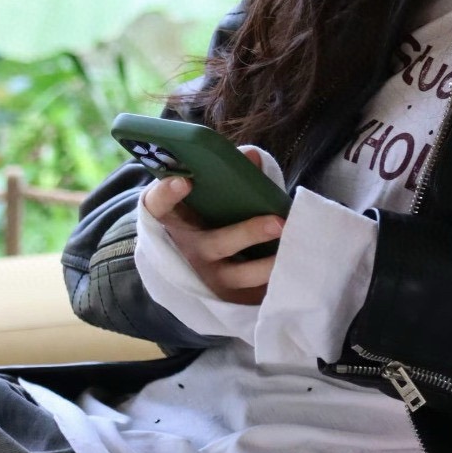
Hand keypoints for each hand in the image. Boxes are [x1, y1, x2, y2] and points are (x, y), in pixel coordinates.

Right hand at [141, 149, 285, 305]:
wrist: (182, 264)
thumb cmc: (194, 217)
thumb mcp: (195, 197)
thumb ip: (219, 175)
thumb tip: (252, 156)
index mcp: (172, 221)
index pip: (157, 205)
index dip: (167, 194)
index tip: (185, 181)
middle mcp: (189, 250)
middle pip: (216, 244)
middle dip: (248, 233)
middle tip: (278, 222)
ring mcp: (208, 277)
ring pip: (239, 275)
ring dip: (268, 265)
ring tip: (294, 250)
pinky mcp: (226, 296)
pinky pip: (252, 293)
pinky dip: (271, 283)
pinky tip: (295, 270)